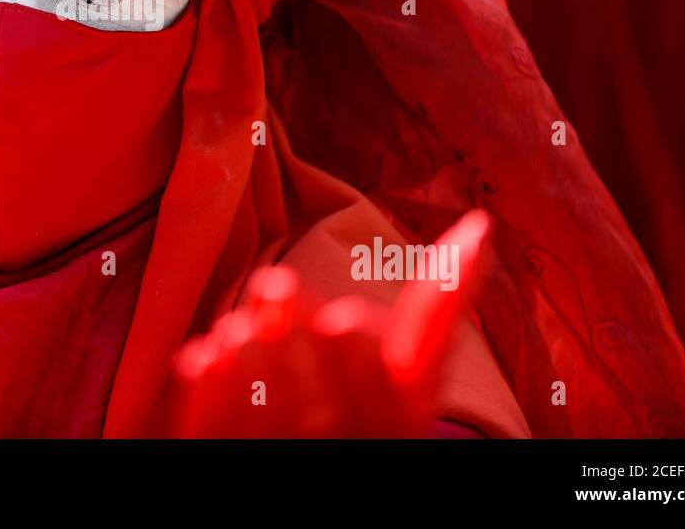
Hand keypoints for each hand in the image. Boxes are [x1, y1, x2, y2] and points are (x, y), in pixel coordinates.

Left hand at [169, 210, 490, 437]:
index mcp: (399, 421)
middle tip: (275, 284)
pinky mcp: (235, 458)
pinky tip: (205, 355)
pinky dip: (209, 382)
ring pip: (263, 397)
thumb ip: (441, 308)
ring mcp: (289, 455)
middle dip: (291, 322)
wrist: (314, 458)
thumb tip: (480, 225)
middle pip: (315, 385)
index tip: (342, 317)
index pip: (388, 385)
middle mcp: (350, 445)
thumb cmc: (369, 406)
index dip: (355, 346)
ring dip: (246, 343)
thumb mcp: (412, 371)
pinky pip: (215, 423)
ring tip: (241, 324)